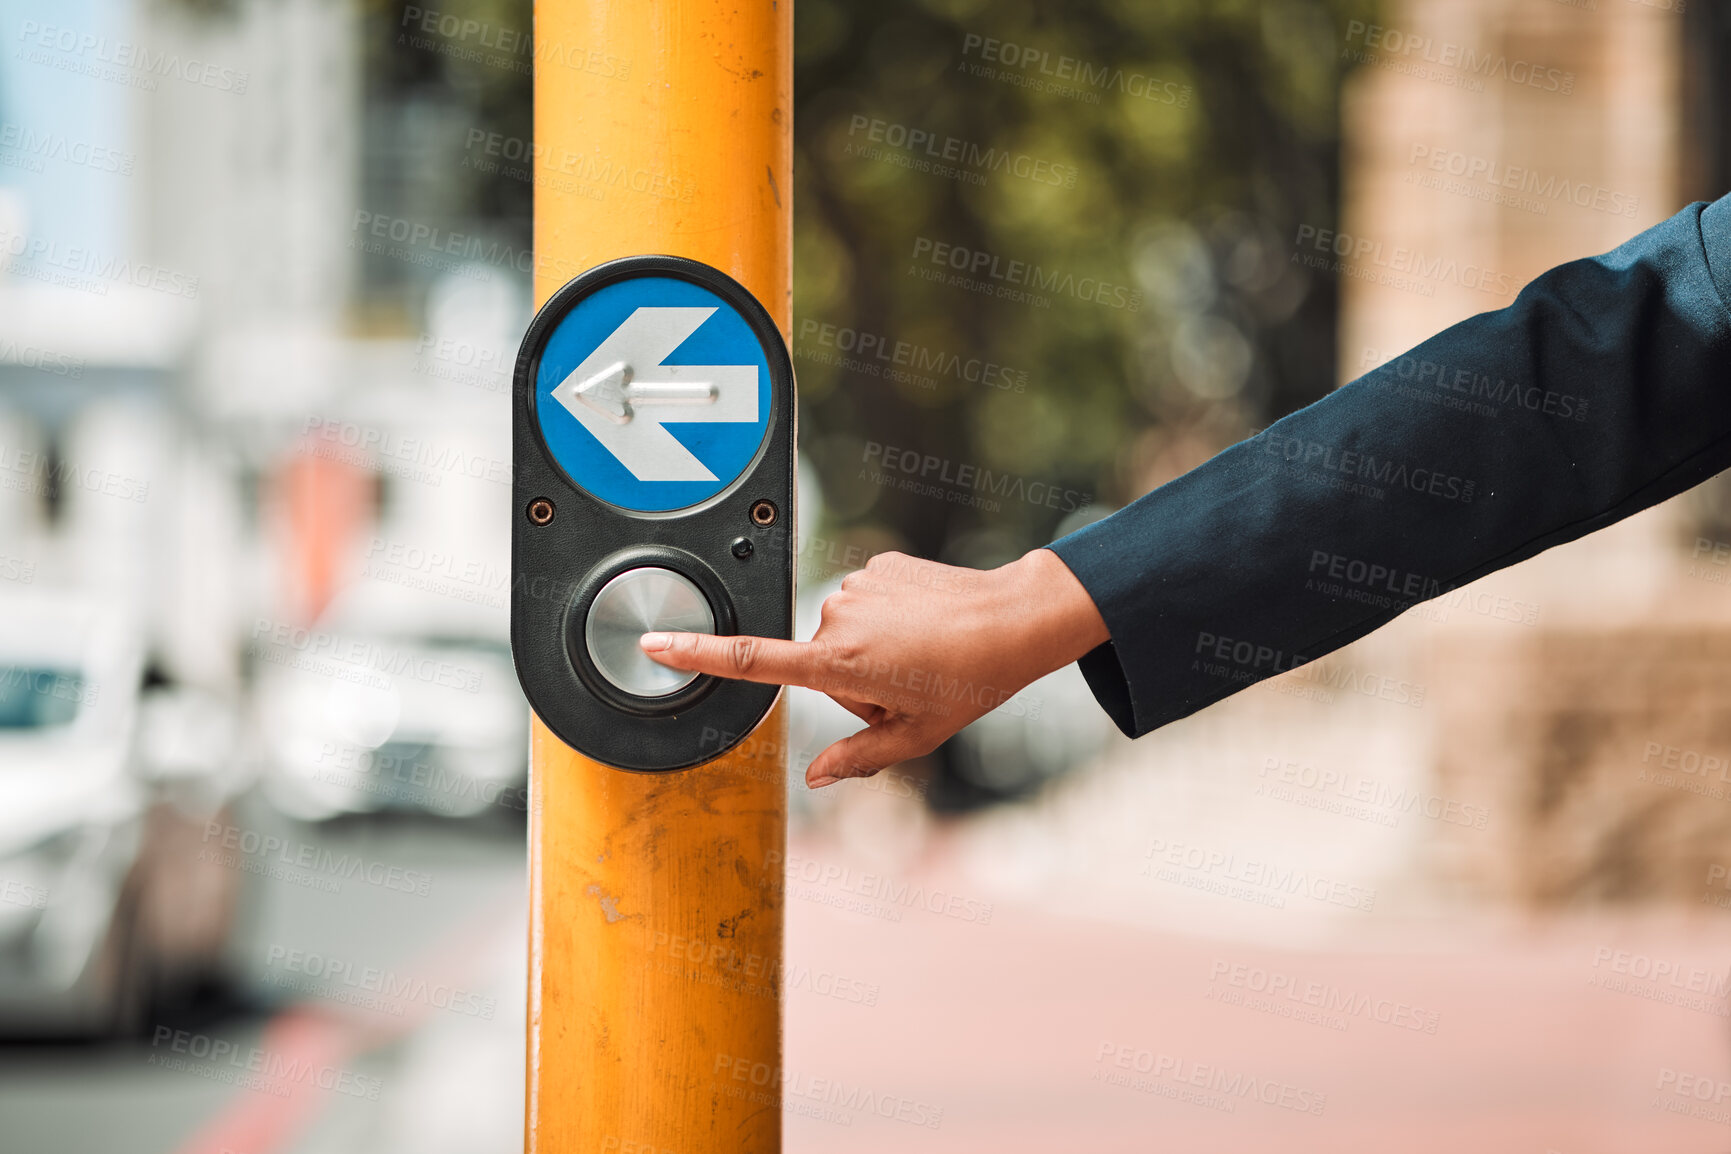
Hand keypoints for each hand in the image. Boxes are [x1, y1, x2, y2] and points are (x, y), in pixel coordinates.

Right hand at [639, 548, 1108, 787]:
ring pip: (843, 631)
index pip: (753, 661)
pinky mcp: (876, 563)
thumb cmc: (969, 681)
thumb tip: (814, 777)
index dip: (698, 654)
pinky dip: (887, 616)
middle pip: (819, 662)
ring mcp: (856, 586)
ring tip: (919, 654)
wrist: (1012, 620)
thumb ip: (856, 759)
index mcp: (839, 665)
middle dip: (853, 680)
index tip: (654, 642)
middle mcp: (837, 620)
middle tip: (904, 684)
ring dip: (870, 648)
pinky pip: (865, 600)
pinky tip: (923, 624)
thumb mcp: (914, 738)